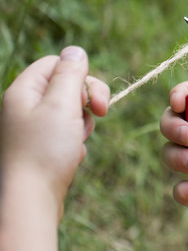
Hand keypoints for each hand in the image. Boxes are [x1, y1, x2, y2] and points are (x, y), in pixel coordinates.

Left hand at [0, 47, 109, 208]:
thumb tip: (75, 51)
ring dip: (82, 122)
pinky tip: (71, 154)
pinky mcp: (39, 147)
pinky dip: (75, 140)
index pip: (56, 64)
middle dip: (87, 99)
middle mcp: (23, 106)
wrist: (30, 200)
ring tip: (78, 140)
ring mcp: (31, 128)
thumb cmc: (44, 151)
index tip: (95, 98)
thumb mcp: (62, 104)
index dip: (81, 75)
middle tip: (101, 113)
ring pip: (69, 111)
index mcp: (23, 91)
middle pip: (65, 86)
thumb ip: (71, 74)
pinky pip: (65, 132)